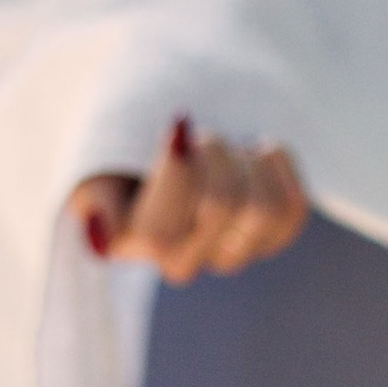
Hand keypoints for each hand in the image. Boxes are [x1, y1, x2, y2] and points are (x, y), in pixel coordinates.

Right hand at [73, 120, 307, 283]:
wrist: (167, 133)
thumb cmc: (127, 147)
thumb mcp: (97, 162)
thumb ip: (94, 196)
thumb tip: (99, 234)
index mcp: (128, 241)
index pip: (160, 231)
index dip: (180, 173)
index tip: (179, 125)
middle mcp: (178, 260)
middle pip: (221, 206)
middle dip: (213, 148)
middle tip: (197, 130)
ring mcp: (226, 254)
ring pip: (263, 210)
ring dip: (247, 159)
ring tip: (226, 143)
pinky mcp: (268, 238)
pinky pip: (293, 208)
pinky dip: (276, 165)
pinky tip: (252, 153)